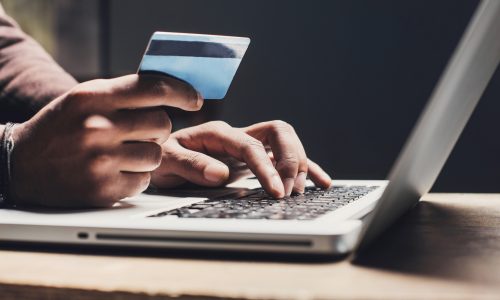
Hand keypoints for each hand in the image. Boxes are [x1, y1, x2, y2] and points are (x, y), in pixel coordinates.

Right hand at [10, 74, 201, 206]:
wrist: (21, 164)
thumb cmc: (60, 127)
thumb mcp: (84, 98)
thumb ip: (123, 92)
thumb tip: (171, 90)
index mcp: (94, 97)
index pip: (153, 88)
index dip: (182, 92)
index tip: (195, 99)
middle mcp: (98, 127)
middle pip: (162, 123)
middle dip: (157, 128)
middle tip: (140, 132)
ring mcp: (101, 161)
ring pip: (157, 155)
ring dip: (147, 155)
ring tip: (123, 154)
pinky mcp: (103, 190)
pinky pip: (144, 181)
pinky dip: (135, 177)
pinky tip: (115, 172)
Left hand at [151, 121, 331, 197]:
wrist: (159, 158)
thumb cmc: (161, 158)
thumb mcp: (166, 161)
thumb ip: (191, 165)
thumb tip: (221, 174)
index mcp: (218, 133)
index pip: (251, 145)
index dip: (267, 167)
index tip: (276, 192)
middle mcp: (237, 135)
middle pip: (279, 132)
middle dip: (290, 160)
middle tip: (289, 191)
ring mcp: (248, 146)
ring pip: (286, 142)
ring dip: (299, 163)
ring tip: (302, 191)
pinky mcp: (254, 160)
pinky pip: (284, 159)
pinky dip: (305, 168)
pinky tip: (321, 181)